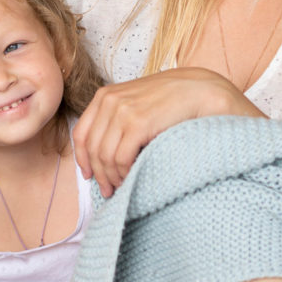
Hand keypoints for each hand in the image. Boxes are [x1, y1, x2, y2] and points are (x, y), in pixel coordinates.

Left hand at [72, 67, 264, 196]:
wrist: (200, 90)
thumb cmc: (171, 101)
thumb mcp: (136, 103)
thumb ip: (117, 119)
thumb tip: (100, 154)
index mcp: (105, 95)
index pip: (81, 133)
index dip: (83, 158)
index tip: (89, 175)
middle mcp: (110, 100)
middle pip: (92, 148)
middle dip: (98, 173)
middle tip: (108, 190)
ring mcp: (123, 110)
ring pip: (104, 156)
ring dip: (111, 177)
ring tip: (121, 187)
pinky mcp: (137, 122)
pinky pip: (120, 158)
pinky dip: (123, 173)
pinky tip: (132, 178)